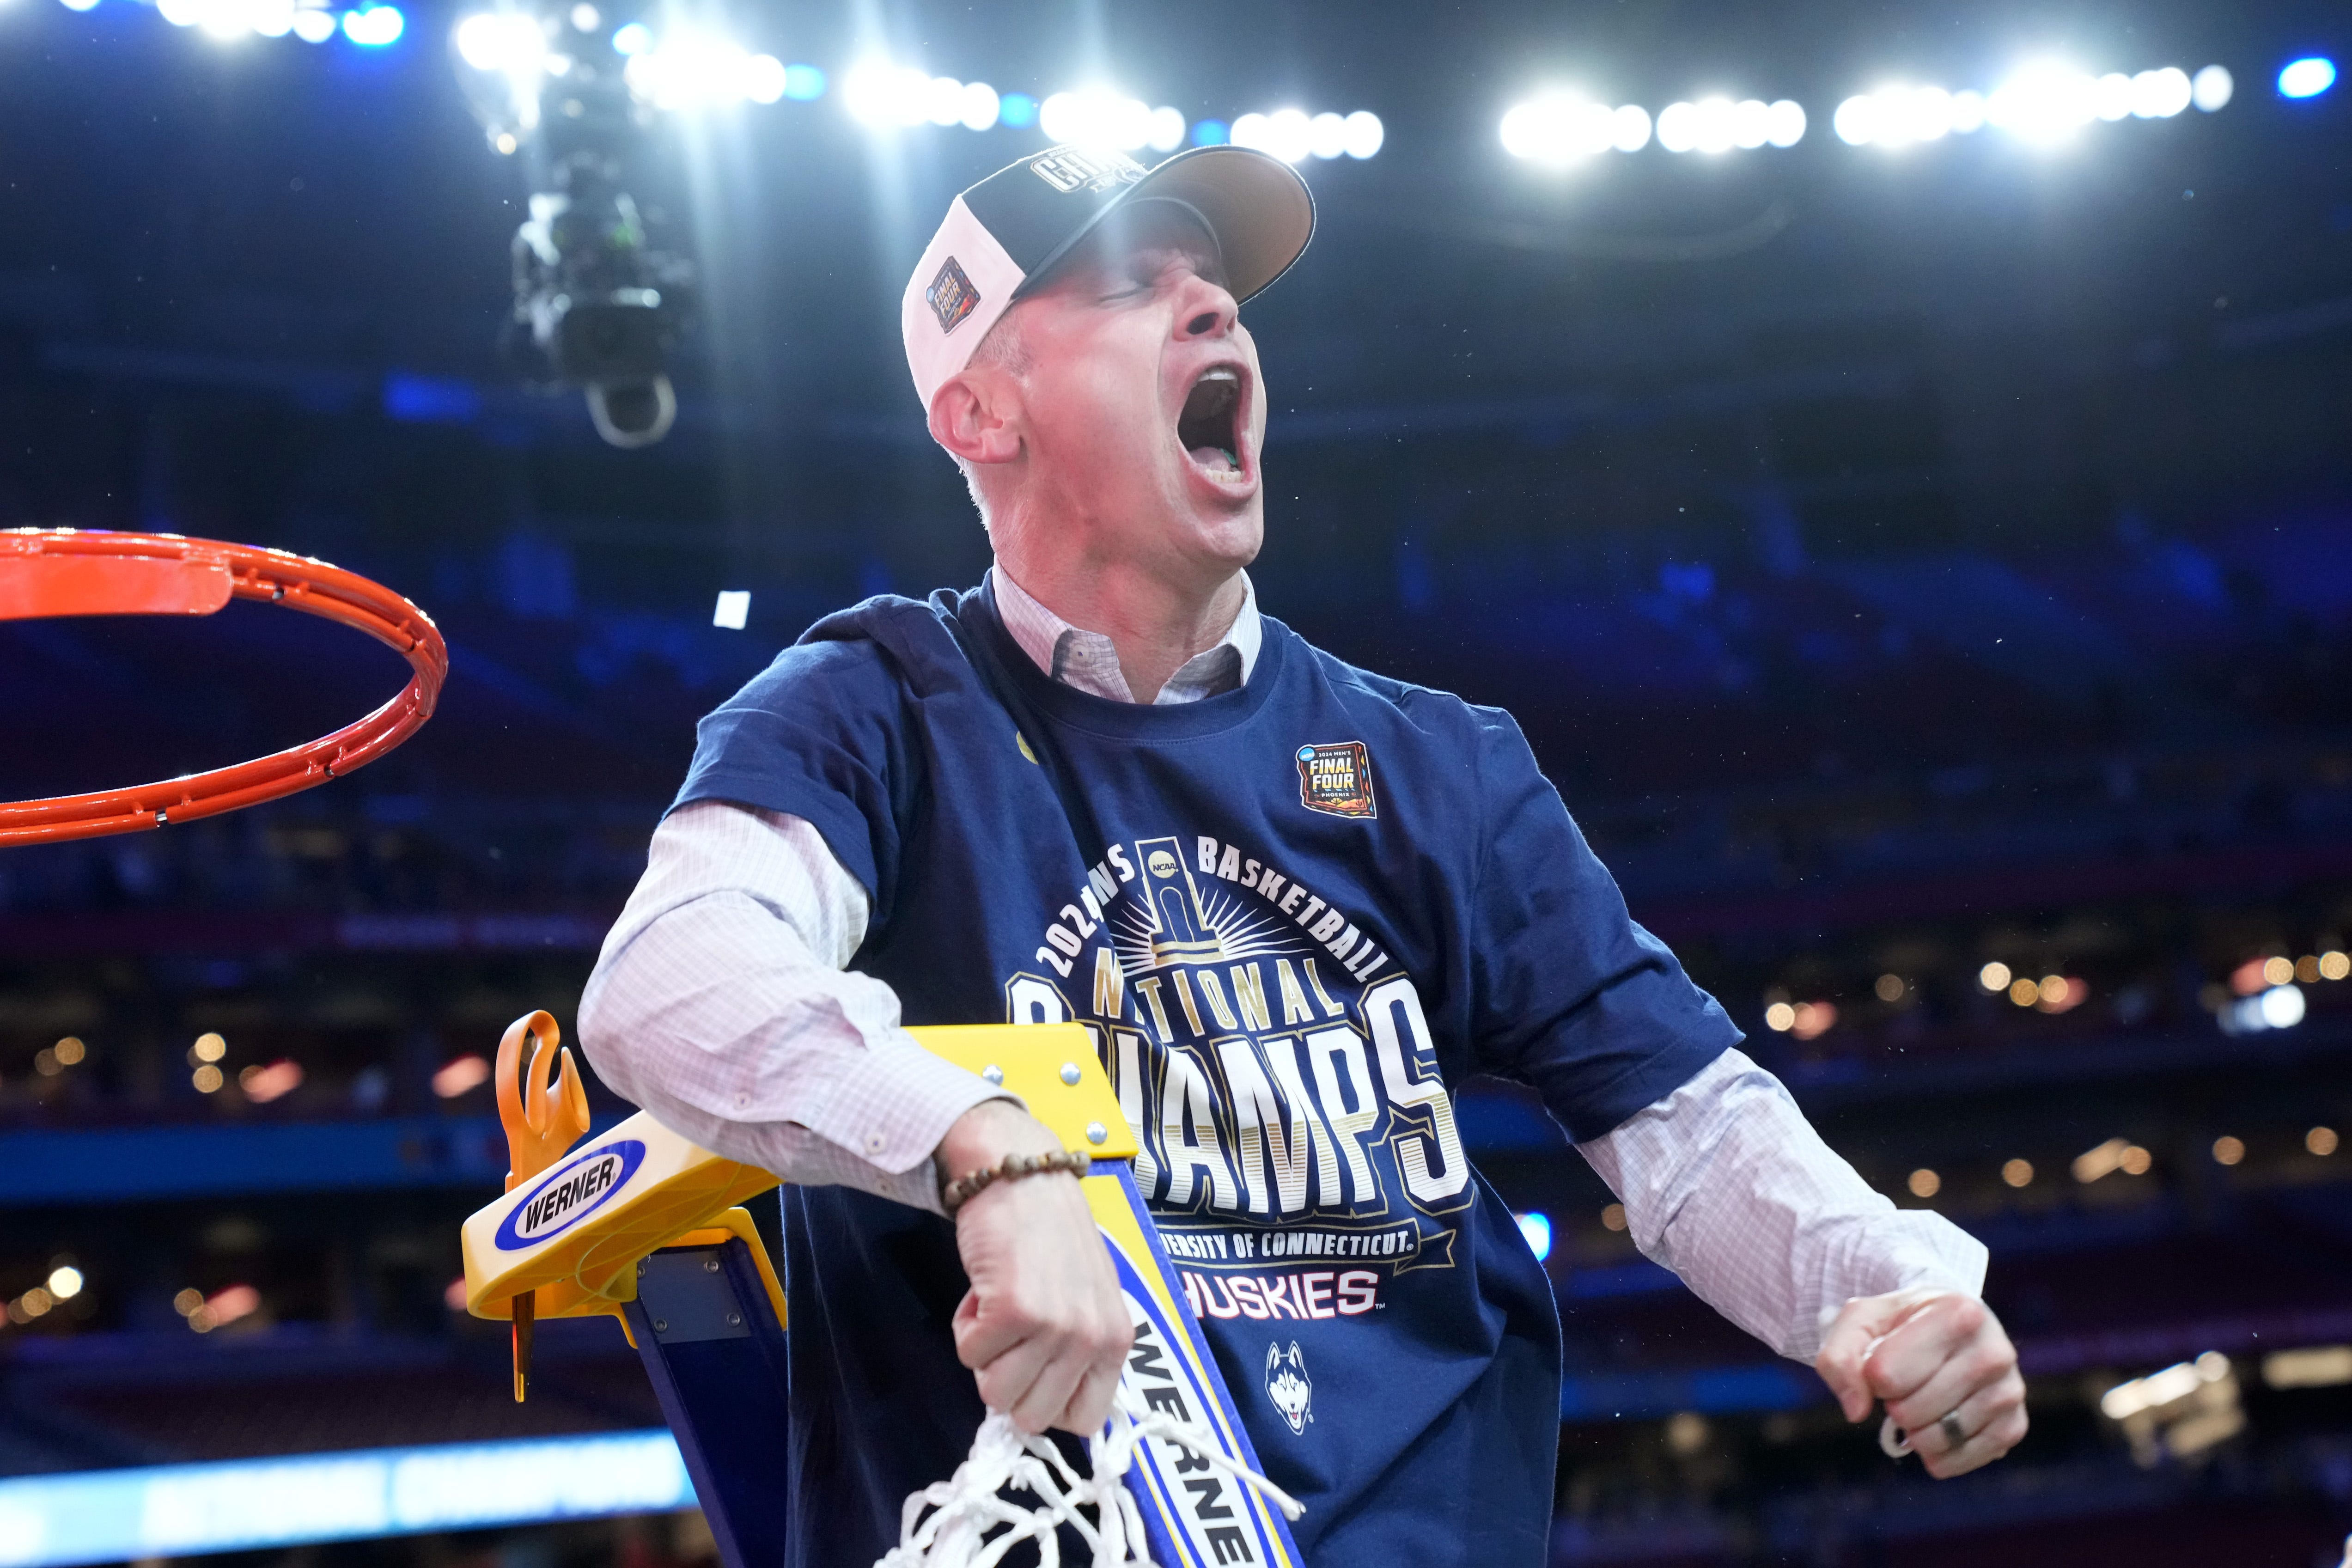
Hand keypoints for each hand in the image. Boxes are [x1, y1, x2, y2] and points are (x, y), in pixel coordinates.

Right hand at [937, 1101, 1132, 1435]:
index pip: (1083, 1421)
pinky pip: (969, 1354)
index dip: (1045, 1401)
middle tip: (1011, 1332)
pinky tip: (985, 1289)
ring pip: (995, 1393)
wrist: (1022, 1176)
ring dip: (984, 1354)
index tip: (1032, 1368)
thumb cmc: (1051, 1237)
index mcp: (1116, 1341)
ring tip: (999, 1306)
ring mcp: (1055, 1326)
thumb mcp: (1087, 1299)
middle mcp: (1092, 1339)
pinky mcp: (1013, 1310)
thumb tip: (1043, 1409)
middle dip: (1008, 1381)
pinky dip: (965, 1325)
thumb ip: (1077, 1352)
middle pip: (1032, 1417)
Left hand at [1815, 1289, 2027, 1477]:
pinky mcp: (2015, 1424)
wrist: (1950, 1325)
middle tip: (1903, 1385)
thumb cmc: (1901, 1323)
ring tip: (1920, 1404)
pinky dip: (1937, 1456)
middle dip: (1892, 1405)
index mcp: (1958, 1312)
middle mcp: (1995, 1350)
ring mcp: (2010, 1390)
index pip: (1887, 1374)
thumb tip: (1856, 1411)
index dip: (1872, 1376)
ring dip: (1913, 1432)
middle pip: (1910, 1410)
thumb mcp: (1861, 1321)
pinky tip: (1935, 1431)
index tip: (1883, 1359)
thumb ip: (1839, 1358)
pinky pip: (1963, 1459)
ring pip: (1936, 1438)